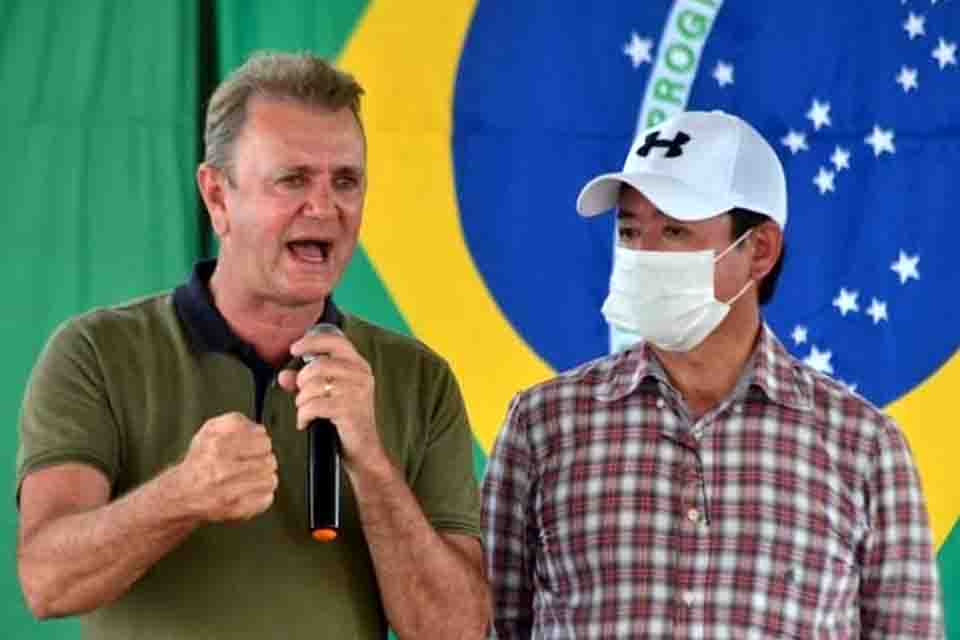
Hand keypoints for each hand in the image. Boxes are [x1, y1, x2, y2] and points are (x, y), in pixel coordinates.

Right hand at [173, 412, 277, 521]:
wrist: (182, 493)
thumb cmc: (202, 459)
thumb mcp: (211, 429)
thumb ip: (237, 422)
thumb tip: (260, 430)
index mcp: (217, 443)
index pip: (262, 436)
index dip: (260, 439)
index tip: (254, 443)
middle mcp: (222, 467)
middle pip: (269, 458)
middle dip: (263, 459)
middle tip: (252, 462)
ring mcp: (230, 492)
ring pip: (271, 479)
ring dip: (264, 477)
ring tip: (251, 477)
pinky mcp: (237, 509)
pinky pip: (267, 498)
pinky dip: (262, 494)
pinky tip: (249, 491)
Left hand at [277, 332, 383, 472]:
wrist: (363, 449)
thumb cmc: (345, 420)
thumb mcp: (326, 395)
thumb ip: (305, 382)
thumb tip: (283, 375)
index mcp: (358, 365)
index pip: (336, 341)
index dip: (312, 341)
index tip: (294, 349)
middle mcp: (361, 375)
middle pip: (318, 365)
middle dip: (302, 382)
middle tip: (303, 396)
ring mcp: (356, 391)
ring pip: (314, 385)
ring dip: (302, 400)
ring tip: (306, 410)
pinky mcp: (349, 409)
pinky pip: (313, 405)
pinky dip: (303, 415)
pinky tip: (305, 422)